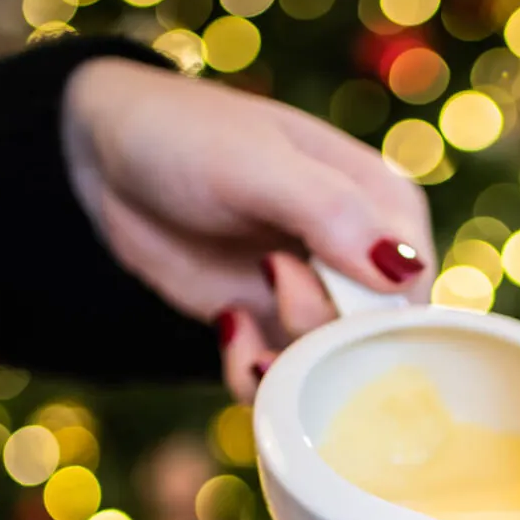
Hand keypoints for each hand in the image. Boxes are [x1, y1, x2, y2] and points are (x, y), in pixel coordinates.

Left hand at [61, 56, 433, 399]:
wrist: (106, 160)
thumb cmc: (188, 137)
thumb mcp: (258, 165)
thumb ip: (333, 213)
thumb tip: (404, 271)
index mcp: (386, 211)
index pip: (414, 292)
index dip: (366, 309)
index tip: (296, 270)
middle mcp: (363, 263)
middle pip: (377, 343)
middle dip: (320, 337)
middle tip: (268, 280)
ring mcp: (316, 300)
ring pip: (332, 372)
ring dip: (285, 364)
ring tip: (238, 319)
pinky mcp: (271, 329)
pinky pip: (285, 382)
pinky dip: (253, 376)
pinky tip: (226, 328)